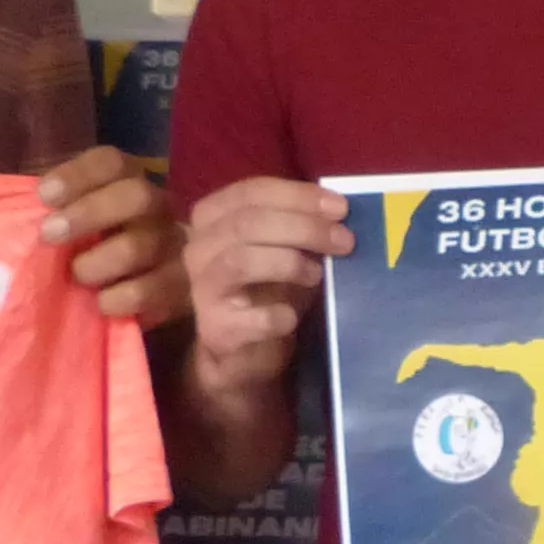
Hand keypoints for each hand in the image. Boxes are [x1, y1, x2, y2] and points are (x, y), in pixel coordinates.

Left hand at [35, 145, 184, 322]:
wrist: (146, 295)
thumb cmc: (95, 251)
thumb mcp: (74, 220)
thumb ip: (54, 208)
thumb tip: (15, 206)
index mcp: (131, 183)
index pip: (112, 163)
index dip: (78, 175)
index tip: (44, 196)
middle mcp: (160, 209)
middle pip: (136, 195)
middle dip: (89, 214)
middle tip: (50, 234)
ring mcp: (177, 248)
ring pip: (141, 246)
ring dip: (98, 262)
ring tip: (78, 276)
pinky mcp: (183, 288)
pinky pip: (152, 291)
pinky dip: (119, 298)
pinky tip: (103, 303)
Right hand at [183, 177, 349, 398]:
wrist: (244, 351)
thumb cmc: (267, 288)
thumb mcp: (283, 247)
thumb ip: (302, 225)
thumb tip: (339, 211)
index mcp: (212, 217)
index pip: (251, 192)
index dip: (298, 196)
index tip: (341, 207)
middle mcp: (198, 247)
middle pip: (247, 223)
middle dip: (303, 227)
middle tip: (344, 240)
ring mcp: (202, 289)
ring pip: (240, 260)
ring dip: (289, 263)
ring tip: (318, 275)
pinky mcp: (215, 330)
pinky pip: (253, 317)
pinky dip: (280, 316)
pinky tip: (293, 318)